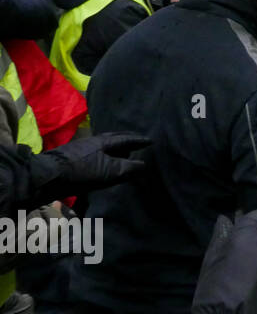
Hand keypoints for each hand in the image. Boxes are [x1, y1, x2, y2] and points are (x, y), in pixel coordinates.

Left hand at [26, 132, 151, 205]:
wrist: (48, 176)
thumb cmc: (82, 171)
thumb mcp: (109, 171)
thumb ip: (128, 168)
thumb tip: (144, 165)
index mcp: (104, 142)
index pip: (126, 139)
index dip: (139, 140)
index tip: (151, 141)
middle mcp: (93, 141)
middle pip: (113, 137)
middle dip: (126, 138)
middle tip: (136, 140)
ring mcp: (81, 148)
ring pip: (102, 144)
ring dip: (114, 146)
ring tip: (121, 150)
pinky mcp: (72, 157)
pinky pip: (94, 151)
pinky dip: (104, 154)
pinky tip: (102, 160)